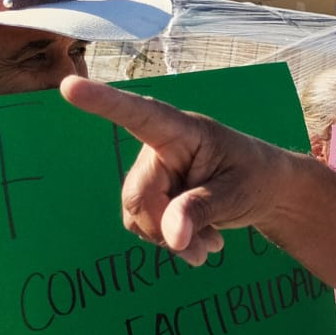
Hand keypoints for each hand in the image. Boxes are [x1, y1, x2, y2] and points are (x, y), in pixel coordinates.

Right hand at [61, 76, 284, 264]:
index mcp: (182, 131)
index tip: (69, 86)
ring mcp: (153, 173)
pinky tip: (198, 243)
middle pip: (139, 194)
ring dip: (170, 239)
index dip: (103, 102)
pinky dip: (168, 241)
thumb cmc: (255, 179)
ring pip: (137, 215)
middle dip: (166, 227)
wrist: (266, 194)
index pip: (139, 114)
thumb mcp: (237, 194)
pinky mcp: (153, 196)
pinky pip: (143, 226)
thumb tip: (170, 236)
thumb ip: (201, 209)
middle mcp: (160, 148)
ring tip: (209, 244)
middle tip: (205, 248)